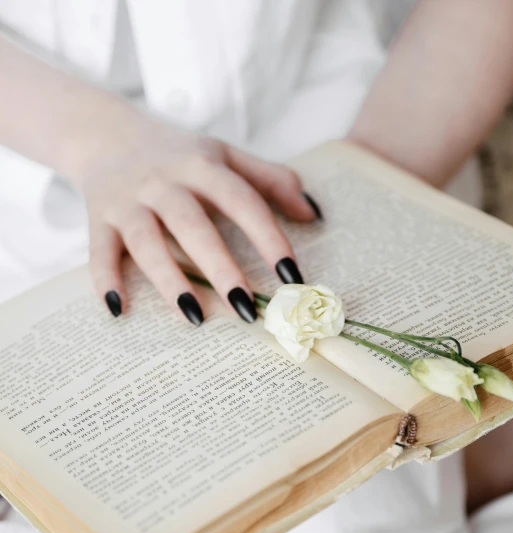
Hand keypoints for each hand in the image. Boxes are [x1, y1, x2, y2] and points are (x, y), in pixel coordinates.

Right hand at [76, 114, 320, 323]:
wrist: (106, 135)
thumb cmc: (178, 154)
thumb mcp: (224, 155)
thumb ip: (270, 180)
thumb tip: (313, 213)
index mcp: (202, 166)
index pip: (243, 201)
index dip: (268, 237)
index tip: (292, 276)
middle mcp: (164, 182)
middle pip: (193, 226)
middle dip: (220, 268)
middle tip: (245, 309)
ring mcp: (128, 201)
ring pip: (146, 242)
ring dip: (169, 280)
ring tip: (193, 317)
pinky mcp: (99, 219)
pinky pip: (99, 251)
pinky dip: (104, 280)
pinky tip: (118, 311)